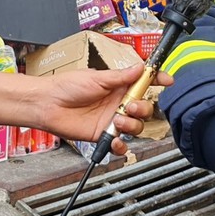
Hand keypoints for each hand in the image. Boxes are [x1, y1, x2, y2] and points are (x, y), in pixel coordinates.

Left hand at [33, 65, 166, 151]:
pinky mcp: (103, 135)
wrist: (48, 104)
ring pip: (136, 127)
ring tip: (117, 121)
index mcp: (118, 86)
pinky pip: (120, 146)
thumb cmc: (66, 87)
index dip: (157, 81)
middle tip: (130, 107)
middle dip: (143, 109)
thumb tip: (140, 68)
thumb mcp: (96, 77)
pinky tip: (115, 141)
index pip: (144, 83)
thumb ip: (120, 76)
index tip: (167, 80)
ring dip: (132, 125)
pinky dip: (121, 147)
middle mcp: (118, 103)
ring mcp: (112, 120)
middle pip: (145, 109)